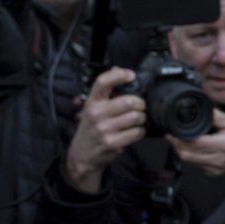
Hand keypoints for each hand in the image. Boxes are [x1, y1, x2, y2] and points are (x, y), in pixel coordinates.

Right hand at [63, 67, 145, 193]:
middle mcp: (96, 114)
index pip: (102, 82)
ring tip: (136, 120)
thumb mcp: (93, 107)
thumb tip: (118, 69)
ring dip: (141, 118)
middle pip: (128, 101)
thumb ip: (106, 90)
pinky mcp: (113, 143)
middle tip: (139, 106)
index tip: (131, 75)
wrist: (82, 154)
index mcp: (92, 101)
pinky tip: (134, 131)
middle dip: (140, 103)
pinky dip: (140, 131)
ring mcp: (104, 129)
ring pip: (136, 117)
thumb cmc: (91, 127)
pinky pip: (137, 132)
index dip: (119, 75)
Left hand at [167, 110, 224, 179]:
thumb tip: (201, 109)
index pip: (196, 143)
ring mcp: (214, 168)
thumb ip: (216, 116)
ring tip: (179, 141)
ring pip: (189, 162)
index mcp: (224, 145)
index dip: (180, 138)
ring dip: (181, 151)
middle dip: (176, 145)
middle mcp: (217, 159)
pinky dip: (190, 157)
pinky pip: (196, 165)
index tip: (172, 132)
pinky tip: (192, 149)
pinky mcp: (212, 173)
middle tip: (171, 136)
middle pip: (188, 155)